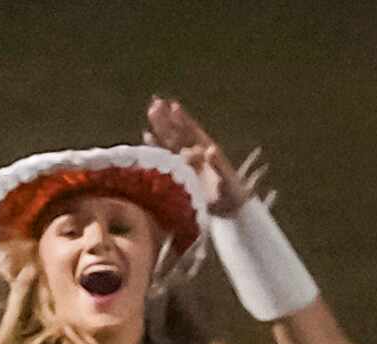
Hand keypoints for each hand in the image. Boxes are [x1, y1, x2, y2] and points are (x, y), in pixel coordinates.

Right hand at [145, 97, 254, 212]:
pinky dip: (156, 146)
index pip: (192, 131)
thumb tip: (210, 149)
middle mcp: (195, 152)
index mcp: (206, 150)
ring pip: (170, 140)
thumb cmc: (230, 193)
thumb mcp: (227, 180)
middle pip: (178, 132)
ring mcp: (185, 161)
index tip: (174, 106)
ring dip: (160, 127)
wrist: (227, 208)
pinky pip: (165, 156)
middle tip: (155, 102)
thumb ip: (219, 164)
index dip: (183, 119)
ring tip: (151, 110)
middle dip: (167, 118)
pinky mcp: (178, 172)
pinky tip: (146, 135)